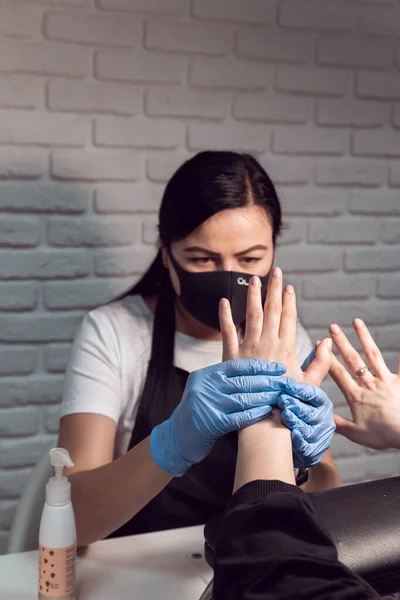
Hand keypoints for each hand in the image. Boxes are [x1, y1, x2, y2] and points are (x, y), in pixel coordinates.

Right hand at [150, 359, 287, 476]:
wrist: (176, 438)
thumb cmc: (197, 412)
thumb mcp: (205, 389)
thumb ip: (224, 379)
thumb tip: (256, 369)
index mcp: (205, 375)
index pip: (237, 366)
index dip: (260, 366)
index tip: (277, 368)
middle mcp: (204, 387)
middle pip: (242, 381)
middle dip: (267, 381)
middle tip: (285, 382)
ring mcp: (207, 405)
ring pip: (242, 398)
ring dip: (264, 397)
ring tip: (280, 396)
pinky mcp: (211, 424)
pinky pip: (238, 417)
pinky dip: (254, 414)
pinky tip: (266, 411)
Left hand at [219, 268, 334, 467]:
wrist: (264, 417)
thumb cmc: (288, 401)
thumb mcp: (310, 382)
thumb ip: (321, 362)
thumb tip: (328, 341)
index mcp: (287, 348)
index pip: (288, 318)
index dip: (289, 301)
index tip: (288, 287)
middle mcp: (268, 343)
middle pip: (272, 310)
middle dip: (274, 289)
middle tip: (275, 271)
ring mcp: (250, 348)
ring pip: (252, 315)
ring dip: (253, 296)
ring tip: (253, 279)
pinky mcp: (232, 355)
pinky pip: (228, 331)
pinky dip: (225, 316)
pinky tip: (224, 301)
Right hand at [329, 319, 399, 449]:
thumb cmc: (383, 436)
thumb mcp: (356, 434)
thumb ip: (338, 424)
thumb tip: (321, 417)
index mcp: (356, 397)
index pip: (338, 374)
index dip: (328, 359)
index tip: (319, 346)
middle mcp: (369, 384)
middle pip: (353, 360)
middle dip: (341, 342)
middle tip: (332, 327)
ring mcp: (386, 381)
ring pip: (373, 355)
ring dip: (364, 337)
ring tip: (357, 321)